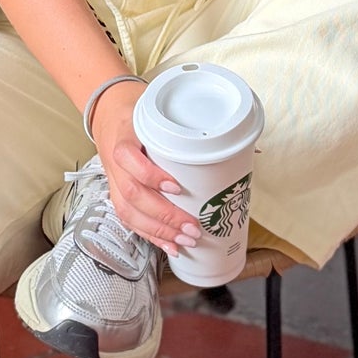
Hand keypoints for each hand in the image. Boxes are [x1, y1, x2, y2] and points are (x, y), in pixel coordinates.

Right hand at [91, 82, 199, 258]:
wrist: (108, 113)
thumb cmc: (140, 113)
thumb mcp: (159, 111)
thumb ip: (193, 128)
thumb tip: (250, 149)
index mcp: (124, 136)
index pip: (128, 158)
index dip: (150, 176)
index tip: (176, 187)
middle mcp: (115, 163)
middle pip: (133, 194)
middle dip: (164, 216)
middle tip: (193, 227)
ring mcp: (114, 181)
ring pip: (129, 212)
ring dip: (159, 231)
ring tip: (186, 240)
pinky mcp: (117, 195)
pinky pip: (129, 220)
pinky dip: (150, 236)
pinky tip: (170, 246)